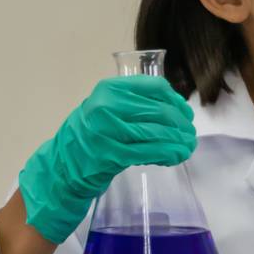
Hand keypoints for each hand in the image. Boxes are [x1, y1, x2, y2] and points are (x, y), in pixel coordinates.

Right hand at [18, 75, 196, 245]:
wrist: (62, 166)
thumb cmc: (89, 134)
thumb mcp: (105, 107)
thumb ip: (133, 102)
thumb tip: (176, 108)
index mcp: (109, 89)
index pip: (155, 87)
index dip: (176, 100)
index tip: (185, 112)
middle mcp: (108, 106)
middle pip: (160, 111)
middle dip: (181, 124)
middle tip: (190, 134)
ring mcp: (109, 132)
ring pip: (158, 133)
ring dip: (179, 141)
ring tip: (187, 146)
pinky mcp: (113, 155)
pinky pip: (150, 152)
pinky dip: (169, 154)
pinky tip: (176, 156)